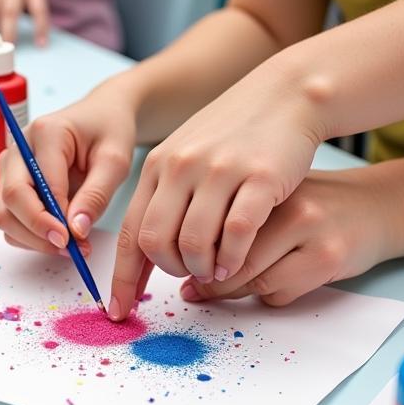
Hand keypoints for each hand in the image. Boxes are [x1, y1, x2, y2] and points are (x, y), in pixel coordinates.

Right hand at [0, 87, 137, 256]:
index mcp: (46, 133)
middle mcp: (18, 148)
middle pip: (12, 200)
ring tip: (70, 247)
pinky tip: (59, 237)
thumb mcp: (116, 161)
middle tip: (71, 250)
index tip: (73, 242)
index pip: (39, 184)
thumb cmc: (109, 132)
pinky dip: (30, 236)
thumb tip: (76, 231)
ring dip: (33, 239)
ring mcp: (10, 166)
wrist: (100, 117)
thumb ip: (96, 195)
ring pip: (5, 215)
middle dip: (38, 232)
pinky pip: (11, 219)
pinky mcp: (10, 183)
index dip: (52, 219)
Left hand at [108, 65, 325, 319]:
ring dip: (201, 268)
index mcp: (158, 167)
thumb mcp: (185, 157)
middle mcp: (181, 168)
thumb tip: (146, 252)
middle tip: (190, 274)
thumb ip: (164, 198)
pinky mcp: (259, 176)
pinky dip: (232, 258)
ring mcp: (218, 171)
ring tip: (215, 270)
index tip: (117, 309)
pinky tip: (235, 262)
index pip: (129, 232)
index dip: (122, 277)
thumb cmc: (234, 135)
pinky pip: (236, 233)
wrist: (285, 94)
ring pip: (193, 242)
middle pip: (155, 241)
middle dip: (170, 270)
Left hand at [177, 161, 403, 306]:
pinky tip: (278, 281)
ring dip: (236, 291)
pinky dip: (269, 296)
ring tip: (237, 283)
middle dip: (208, 281)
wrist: (378, 203)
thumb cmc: (312, 204)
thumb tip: (182, 261)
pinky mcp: (326, 256)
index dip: (184, 257)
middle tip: (197, 287)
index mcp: (256, 180)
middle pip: (223, 257)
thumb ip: (227, 220)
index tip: (179, 272)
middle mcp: (280, 202)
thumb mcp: (269, 198)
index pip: (203, 227)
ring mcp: (307, 229)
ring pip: (249, 279)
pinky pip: (278, 292)